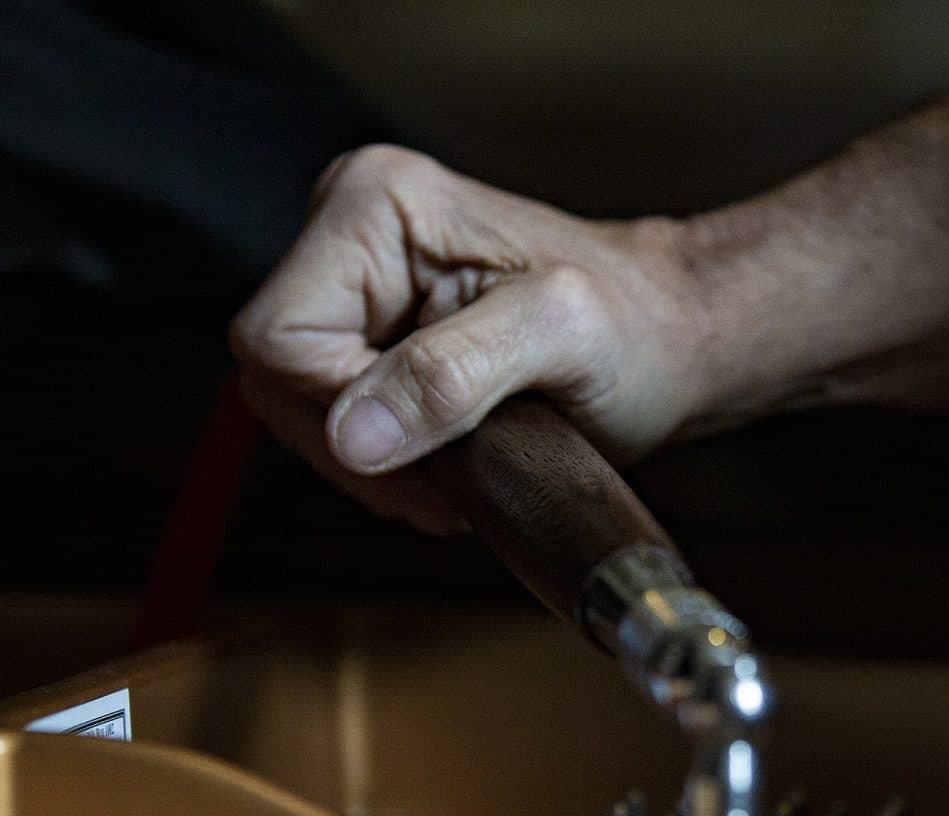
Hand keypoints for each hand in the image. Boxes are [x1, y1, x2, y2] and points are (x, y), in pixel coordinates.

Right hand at [230, 145, 709, 530]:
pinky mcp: (371, 331)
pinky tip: (452, 463)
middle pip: (280, 381)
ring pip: (301, 411)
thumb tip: (355, 433)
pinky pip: (336, 420)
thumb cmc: (635, 326)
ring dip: (379, 467)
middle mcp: (349, 231)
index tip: (431, 443)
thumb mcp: (560, 340)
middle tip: (454, 476)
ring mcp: (357, 284)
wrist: (668, 340)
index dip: (343, 412)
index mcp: (376, 206)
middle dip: (363, 451)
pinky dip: (389, 463)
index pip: (280, 340)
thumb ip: (454, 376)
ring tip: (464, 471)